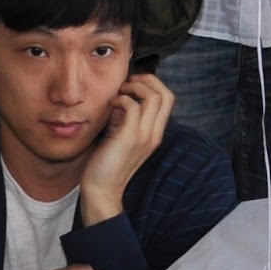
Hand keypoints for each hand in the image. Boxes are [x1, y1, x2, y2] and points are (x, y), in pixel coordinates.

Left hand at [78, 73, 175, 224]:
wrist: (102, 189)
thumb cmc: (107, 163)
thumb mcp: (122, 135)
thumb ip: (126, 117)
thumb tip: (122, 97)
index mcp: (155, 133)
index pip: (168, 99)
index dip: (153, 84)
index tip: (133, 84)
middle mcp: (155, 133)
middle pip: (166, 94)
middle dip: (147, 80)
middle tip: (128, 82)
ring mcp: (144, 135)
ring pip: (153, 97)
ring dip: (134, 87)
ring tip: (120, 92)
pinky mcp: (130, 137)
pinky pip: (133, 106)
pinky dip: (122, 99)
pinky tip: (111, 105)